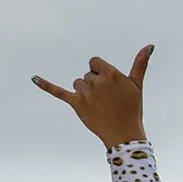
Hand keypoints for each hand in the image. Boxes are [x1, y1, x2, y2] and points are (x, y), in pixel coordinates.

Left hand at [33, 45, 152, 148]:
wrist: (124, 136)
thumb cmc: (132, 110)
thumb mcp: (137, 85)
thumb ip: (140, 64)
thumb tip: (149, 45)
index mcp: (110, 73)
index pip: (95, 63)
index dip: (101, 73)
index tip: (109, 88)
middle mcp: (96, 81)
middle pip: (87, 75)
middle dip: (95, 86)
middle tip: (107, 102)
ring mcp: (86, 93)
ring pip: (78, 83)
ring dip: (85, 93)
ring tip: (97, 107)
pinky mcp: (77, 104)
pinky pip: (58, 92)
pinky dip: (46, 85)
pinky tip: (33, 78)